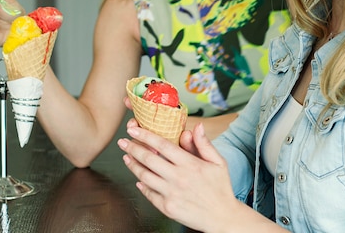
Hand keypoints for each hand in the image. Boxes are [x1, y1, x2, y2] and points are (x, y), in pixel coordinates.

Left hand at [118, 121, 238, 230]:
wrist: (222, 217)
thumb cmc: (221, 188)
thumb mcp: (218, 163)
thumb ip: (205, 144)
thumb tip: (197, 127)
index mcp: (190, 164)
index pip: (163, 145)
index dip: (146, 136)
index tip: (134, 129)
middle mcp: (178, 178)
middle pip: (149, 159)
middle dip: (132, 148)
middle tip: (123, 141)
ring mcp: (171, 194)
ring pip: (145, 176)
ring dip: (133, 166)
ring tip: (126, 158)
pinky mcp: (167, 208)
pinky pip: (149, 194)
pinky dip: (141, 186)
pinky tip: (137, 179)